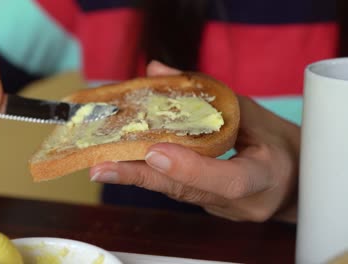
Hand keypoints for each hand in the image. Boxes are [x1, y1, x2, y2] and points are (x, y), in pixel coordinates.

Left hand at [90, 61, 299, 222]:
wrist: (292, 181)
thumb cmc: (279, 145)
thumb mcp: (255, 112)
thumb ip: (209, 95)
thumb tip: (157, 73)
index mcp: (265, 178)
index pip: (228, 181)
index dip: (190, 168)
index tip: (155, 153)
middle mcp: (241, 203)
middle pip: (189, 192)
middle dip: (142, 178)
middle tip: (103, 167)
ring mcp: (222, 209)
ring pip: (176, 194)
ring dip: (137, 178)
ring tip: (102, 165)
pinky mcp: (207, 206)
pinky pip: (177, 190)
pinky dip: (150, 175)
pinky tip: (122, 162)